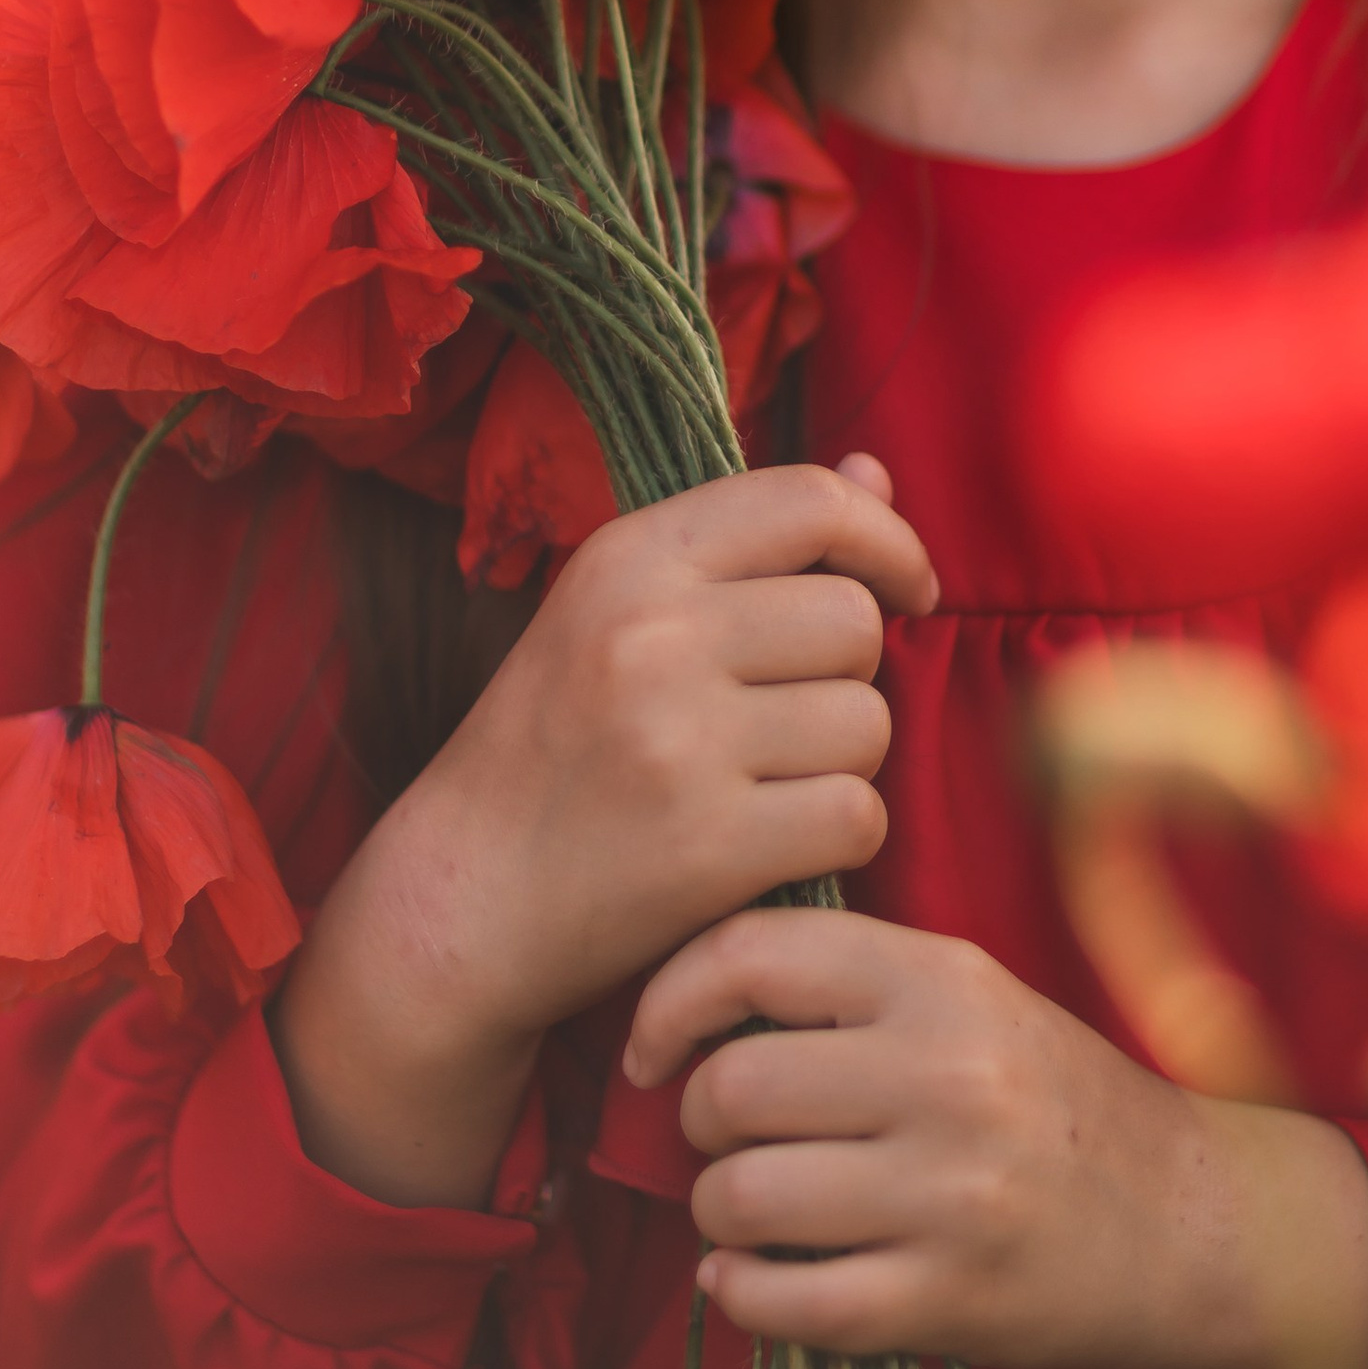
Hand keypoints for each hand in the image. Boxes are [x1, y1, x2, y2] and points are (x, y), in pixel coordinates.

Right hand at [272, 458, 935, 1207]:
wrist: (464, 895)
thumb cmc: (555, 746)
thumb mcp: (617, 612)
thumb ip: (750, 542)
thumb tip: (878, 473)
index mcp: (627, 560)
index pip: (811, 501)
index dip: (887, 541)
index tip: (903, 590)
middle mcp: (651, 635)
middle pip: (854, 622)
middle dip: (848, 676)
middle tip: (789, 719)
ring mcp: (678, 741)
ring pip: (867, 724)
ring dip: (844, 762)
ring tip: (769, 784)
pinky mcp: (707, 845)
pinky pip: (856, 816)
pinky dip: (836, 837)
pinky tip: (775, 846)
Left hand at [627, 909, 1367, 1368]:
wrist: (1198, 1222)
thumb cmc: (1057, 1102)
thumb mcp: (973, 1000)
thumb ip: (850, 984)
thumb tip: (692, 1004)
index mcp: (944, 980)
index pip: (753, 956)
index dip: (670, 1001)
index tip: (653, 1049)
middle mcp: (947, 1076)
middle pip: (731, 1088)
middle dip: (696, 1123)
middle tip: (725, 1140)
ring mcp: (948, 1195)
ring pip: (740, 1197)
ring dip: (717, 1212)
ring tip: (751, 1209)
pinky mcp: (947, 1300)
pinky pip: (784, 1302)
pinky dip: (740, 1295)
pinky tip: (752, 1280)